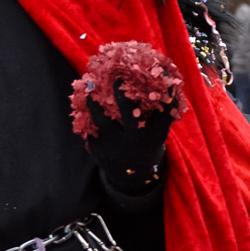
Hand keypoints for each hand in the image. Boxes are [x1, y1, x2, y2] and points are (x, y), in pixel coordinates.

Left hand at [71, 41, 186, 194]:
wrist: (132, 177)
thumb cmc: (146, 142)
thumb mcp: (156, 130)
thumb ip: (157, 110)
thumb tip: (161, 75)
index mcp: (156, 135)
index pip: (164, 110)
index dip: (164, 90)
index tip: (160, 74)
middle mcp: (137, 141)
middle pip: (129, 113)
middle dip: (122, 94)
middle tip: (116, 77)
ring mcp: (116, 147)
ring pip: (101, 119)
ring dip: (94, 102)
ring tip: (90, 89)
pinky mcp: (98, 151)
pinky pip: (89, 128)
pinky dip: (87, 116)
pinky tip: (84, 107)